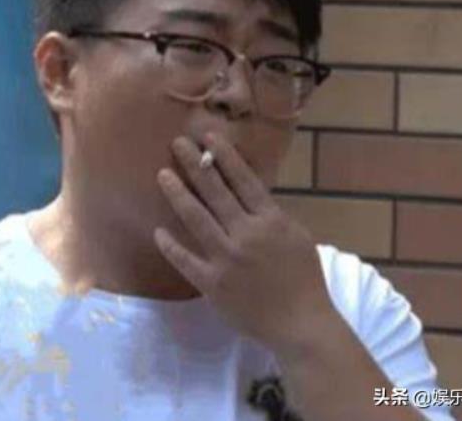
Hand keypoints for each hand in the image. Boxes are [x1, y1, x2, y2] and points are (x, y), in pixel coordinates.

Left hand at [155, 133, 335, 350]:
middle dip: (195, 165)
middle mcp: (246, 234)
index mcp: (270, 220)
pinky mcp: (212, 283)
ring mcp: (226, 259)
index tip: (208, 136)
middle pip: (216, 192)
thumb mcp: (297, 236)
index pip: (244, 180)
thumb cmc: (304, 278)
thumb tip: (248, 192)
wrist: (300, 323)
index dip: (224, 156)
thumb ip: (271, 214)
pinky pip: (185, 260)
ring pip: (196, 219)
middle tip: (177, 144)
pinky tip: (157, 231)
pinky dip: (170, 246)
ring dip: (178, 194)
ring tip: (162, 174)